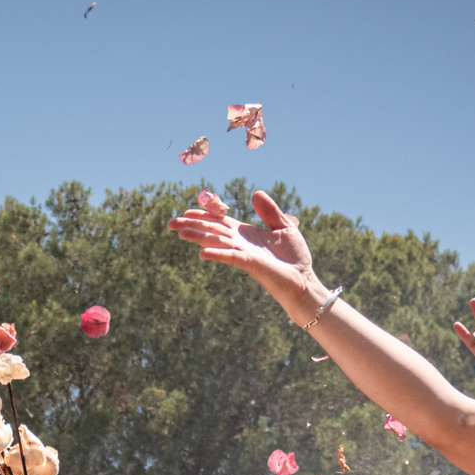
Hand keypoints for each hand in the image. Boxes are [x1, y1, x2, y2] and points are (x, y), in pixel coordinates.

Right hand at [167, 188, 320, 306]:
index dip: (204, 215)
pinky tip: (202, 253)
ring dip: (198, 236)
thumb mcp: (284, 227)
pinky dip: (217, 253)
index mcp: (245, 234)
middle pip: (212, 230)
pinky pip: (231, 257)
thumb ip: (269, 211)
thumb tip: (254, 193)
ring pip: (216, 241)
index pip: (220, 221)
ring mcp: (243, 254)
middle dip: (192, 225)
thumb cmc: (294, 258)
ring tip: (179, 232)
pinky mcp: (251, 264)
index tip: (187, 211)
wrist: (303, 281)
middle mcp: (240, 243)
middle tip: (170, 223)